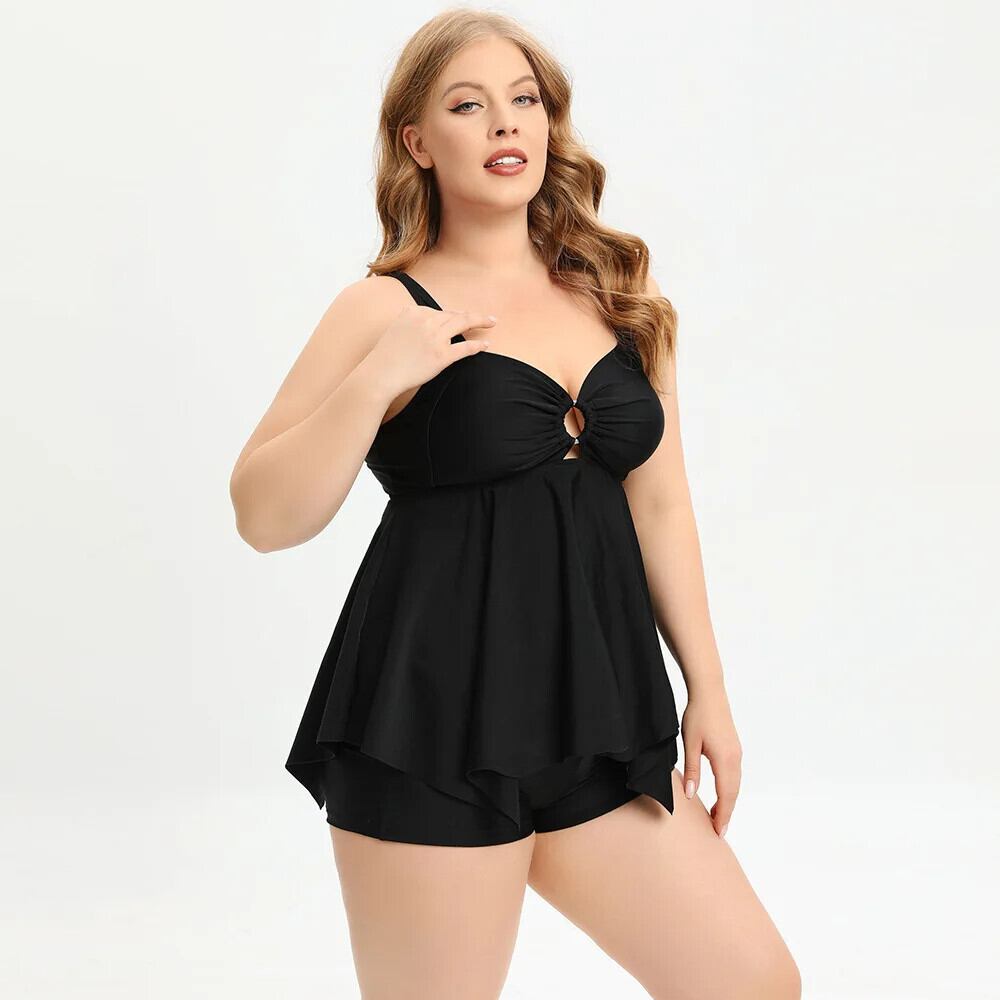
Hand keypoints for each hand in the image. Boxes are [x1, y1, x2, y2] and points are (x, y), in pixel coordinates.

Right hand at [367, 302, 494, 396]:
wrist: (379, 374)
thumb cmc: (385, 358)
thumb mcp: (395, 331)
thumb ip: (410, 325)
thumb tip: (423, 329)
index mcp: (413, 311)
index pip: (439, 311)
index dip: (454, 316)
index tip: (462, 318)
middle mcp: (426, 320)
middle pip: (454, 315)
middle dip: (472, 316)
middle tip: (486, 318)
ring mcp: (435, 337)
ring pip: (463, 324)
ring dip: (480, 321)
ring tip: (491, 323)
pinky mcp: (441, 355)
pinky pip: (465, 348)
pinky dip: (477, 346)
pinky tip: (486, 345)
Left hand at [680, 683, 741, 837]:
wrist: (709, 693)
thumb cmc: (697, 715)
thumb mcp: (689, 743)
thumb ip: (692, 770)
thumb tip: (692, 795)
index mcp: (725, 759)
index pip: (726, 795)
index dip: (723, 814)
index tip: (719, 831)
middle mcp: (735, 758)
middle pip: (734, 793)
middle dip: (727, 812)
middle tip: (719, 830)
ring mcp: (737, 753)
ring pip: (736, 784)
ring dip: (729, 801)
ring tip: (719, 816)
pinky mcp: (735, 748)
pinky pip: (735, 775)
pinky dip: (730, 789)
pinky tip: (722, 793)